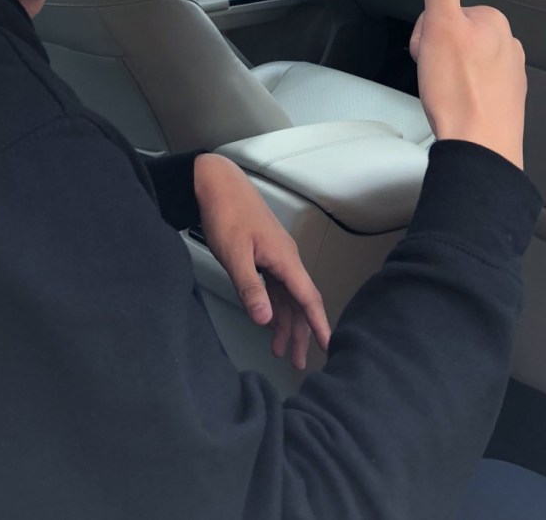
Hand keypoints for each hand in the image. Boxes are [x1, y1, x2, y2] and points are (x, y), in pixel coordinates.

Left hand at [193, 153, 330, 368]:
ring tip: (280, 351)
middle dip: (301, 332)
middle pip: (300, 301)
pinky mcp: (265, 254)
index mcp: (284, 258)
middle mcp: (286, 258)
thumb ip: (250, 287)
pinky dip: (275, 307)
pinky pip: (277, 286)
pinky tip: (269, 321)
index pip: (307, 298)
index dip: (318, 324)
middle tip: (297, 363)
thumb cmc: (227, 213)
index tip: (327, 347)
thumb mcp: (234, 254)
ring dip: (286, 323)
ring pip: (288, 296)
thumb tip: (266, 319)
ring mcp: (276, 256)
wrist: (218, 183)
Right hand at [409, 0, 526, 167]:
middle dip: (435, 53)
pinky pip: (473, 86)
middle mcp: (507, 43)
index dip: (425, 32)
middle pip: (453, 36)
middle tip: (434, 75)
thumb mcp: (440, 25)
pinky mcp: (505, 99)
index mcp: (493, 20)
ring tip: (444, 94)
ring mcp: (509, 73)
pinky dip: (460, 94)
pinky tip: (456, 106)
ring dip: (446, 75)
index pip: (444, 12)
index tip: (427, 51)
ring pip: (462, 62)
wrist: (480, 147)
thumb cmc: (459, 91)